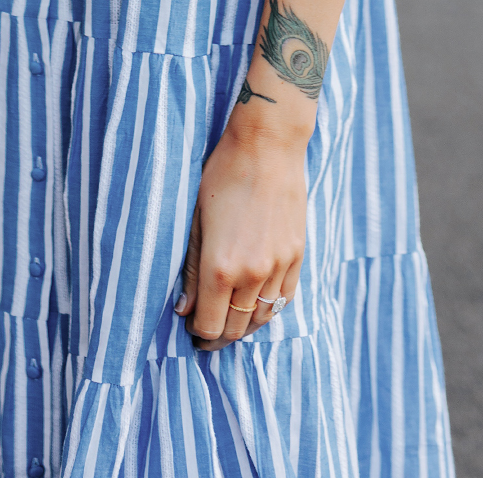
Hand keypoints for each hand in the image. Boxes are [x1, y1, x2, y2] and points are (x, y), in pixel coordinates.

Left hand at [174, 112, 306, 348]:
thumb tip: (185, 309)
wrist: (267, 146)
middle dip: (219, 334)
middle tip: (206, 330)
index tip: (191, 327)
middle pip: (236, 328)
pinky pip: (285, 298)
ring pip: (263, 318)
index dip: (199, 334)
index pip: (210, 325)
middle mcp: (252, 274)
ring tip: (230, 319)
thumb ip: (192, 269)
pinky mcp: (297, 255)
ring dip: (244, 325)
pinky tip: (256, 303)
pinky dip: (269, 308)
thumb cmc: (223, 175)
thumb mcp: (197, 220)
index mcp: (220, 267)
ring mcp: (279, 266)